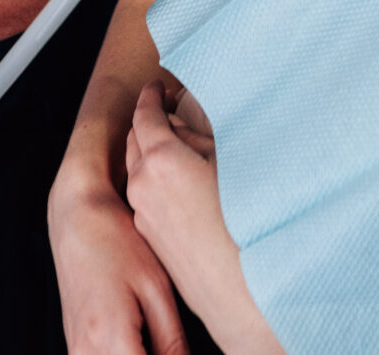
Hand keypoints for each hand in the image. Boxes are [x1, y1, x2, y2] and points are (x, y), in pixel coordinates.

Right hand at [49, 172, 190, 354]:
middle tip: (174, 346)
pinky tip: (145, 344)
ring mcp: (76, 351)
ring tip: (162, 342)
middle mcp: (86, 352)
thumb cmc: (117, 242)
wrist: (76, 217)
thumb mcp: (157, 290)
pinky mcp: (75, 345)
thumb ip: (172, 342)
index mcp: (110, 340)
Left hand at [124, 81, 283, 354]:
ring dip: (149, 151)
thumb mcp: (230, 162)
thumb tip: (189, 126)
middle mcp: (143, 186)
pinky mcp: (152, 238)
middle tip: (168, 109)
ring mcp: (144, 215)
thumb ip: (204, 137)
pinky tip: (179, 183)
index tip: (158, 86)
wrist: (240, 291)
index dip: (152, 95)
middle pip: (135, 139)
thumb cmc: (243, 224)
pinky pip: (145, 196)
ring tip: (177, 145)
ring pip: (137, 169)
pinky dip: (152, 179)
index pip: (147, 114)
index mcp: (161, 159)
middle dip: (148, 120)